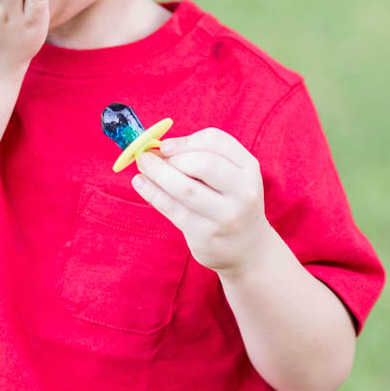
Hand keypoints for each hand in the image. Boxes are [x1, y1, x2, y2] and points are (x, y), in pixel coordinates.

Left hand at [131, 128, 270, 277]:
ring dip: (158, 173)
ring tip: (142, 165)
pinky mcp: (206, 234)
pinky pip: (173, 209)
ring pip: (186, 188)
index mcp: (249, 168)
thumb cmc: (229, 202)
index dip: (185, 141)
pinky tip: (140, 183)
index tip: (165, 145)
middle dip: (172, 158)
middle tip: (151, 158)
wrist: (247, 249)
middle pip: (203, 163)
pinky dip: (152, 192)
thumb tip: (158, 148)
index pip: (216, 142)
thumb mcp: (229, 176)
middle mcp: (243, 191)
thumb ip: (200, 157)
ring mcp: (226, 215)